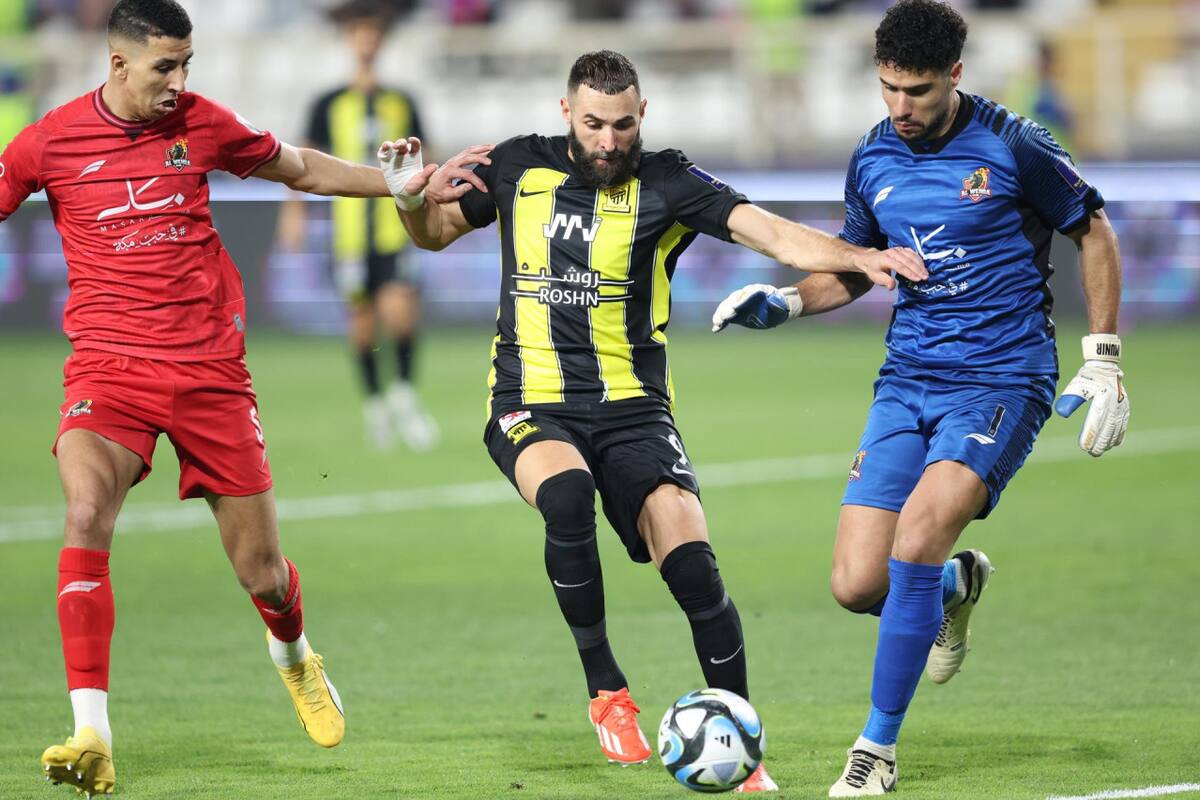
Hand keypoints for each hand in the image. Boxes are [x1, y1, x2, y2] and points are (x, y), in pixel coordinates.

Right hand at [377, 137, 434, 207]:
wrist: (404, 194)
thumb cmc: (415, 187)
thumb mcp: (422, 181)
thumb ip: (427, 173)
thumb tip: (435, 166)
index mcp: (414, 156)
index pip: (415, 145)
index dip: (414, 141)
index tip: (412, 140)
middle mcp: (404, 154)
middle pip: (402, 144)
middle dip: (400, 142)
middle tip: (398, 146)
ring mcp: (394, 157)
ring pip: (391, 146)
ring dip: (389, 144)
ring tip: (388, 146)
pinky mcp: (386, 161)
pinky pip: (383, 153)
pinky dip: (382, 149)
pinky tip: (384, 149)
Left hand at [424, 143, 493, 203]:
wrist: (428, 187)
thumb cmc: (437, 193)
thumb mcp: (447, 195)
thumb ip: (459, 191)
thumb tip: (471, 186)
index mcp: (449, 172)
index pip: (467, 174)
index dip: (477, 181)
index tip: (485, 189)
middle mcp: (451, 163)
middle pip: (468, 157)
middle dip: (481, 158)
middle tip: (491, 162)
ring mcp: (453, 159)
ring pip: (469, 150)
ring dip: (481, 148)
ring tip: (493, 147)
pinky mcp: (455, 159)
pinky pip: (467, 151)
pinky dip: (477, 148)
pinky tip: (486, 149)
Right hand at [711, 284, 801, 332]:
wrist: (775, 308)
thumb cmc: (779, 306)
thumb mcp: (780, 305)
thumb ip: (776, 304)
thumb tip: (773, 304)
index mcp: (758, 290)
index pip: (748, 294)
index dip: (741, 301)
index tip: (735, 307)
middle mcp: (746, 294)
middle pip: (734, 299)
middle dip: (728, 308)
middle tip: (723, 317)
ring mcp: (739, 302)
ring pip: (727, 306)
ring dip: (721, 314)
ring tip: (717, 323)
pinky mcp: (735, 312)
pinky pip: (726, 315)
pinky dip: (721, 321)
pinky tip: (716, 329)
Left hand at [851, 246, 927, 288]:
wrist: (871, 258)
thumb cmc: (874, 269)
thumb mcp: (876, 277)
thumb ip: (885, 281)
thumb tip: (892, 286)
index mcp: (886, 259)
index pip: (900, 267)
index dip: (909, 273)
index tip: (918, 279)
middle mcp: (893, 252)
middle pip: (908, 261)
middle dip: (918, 269)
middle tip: (925, 277)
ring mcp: (898, 249)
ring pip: (912, 256)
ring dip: (920, 265)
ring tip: (926, 273)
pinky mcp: (902, 249)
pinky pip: (912, 253)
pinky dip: (919, 259)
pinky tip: (923, 266)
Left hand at [1054, 334, 1128, 456]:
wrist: (1105, 366)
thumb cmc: (1087, 377)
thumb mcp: (1076, 385)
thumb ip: (1069, 399)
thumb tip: (1061, 413)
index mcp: (1103, 397)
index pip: (1096, 421)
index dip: (1090, 435)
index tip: (1084, 447)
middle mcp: (1115, 402)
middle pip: (1108, 427)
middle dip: (1101, 442)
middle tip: (1092, 453)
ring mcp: (1122, 405)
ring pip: (1117, 427)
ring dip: (1109, 441)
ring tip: (1099, 451)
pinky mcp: (1125, 407)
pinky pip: (1123, 424)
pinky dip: (1119, 435)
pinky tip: (1113, 444)